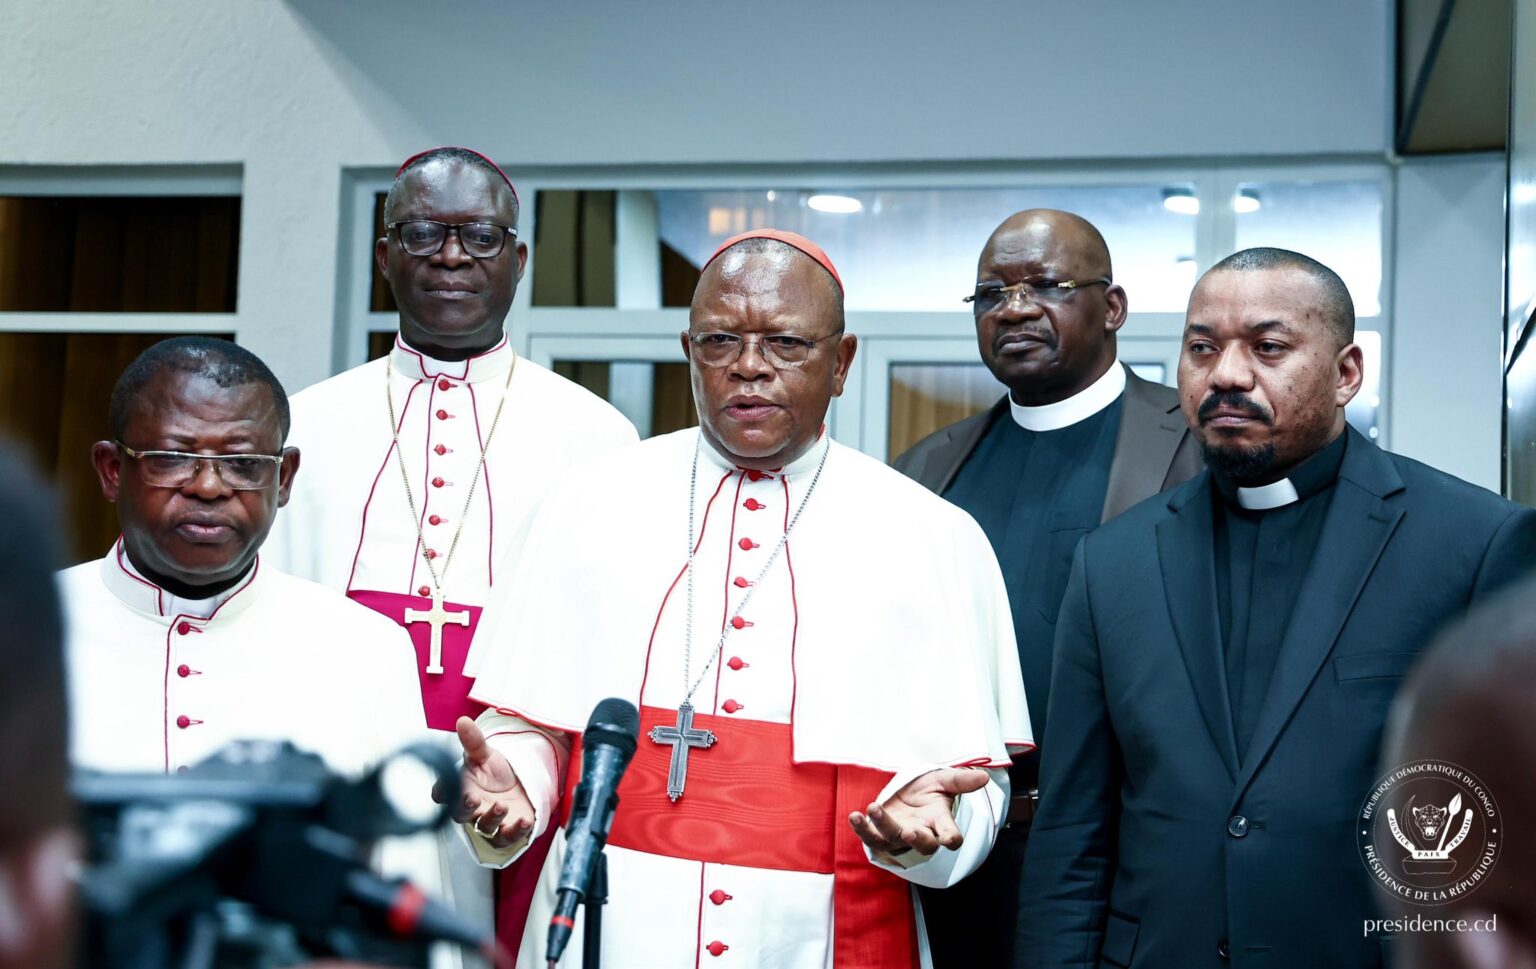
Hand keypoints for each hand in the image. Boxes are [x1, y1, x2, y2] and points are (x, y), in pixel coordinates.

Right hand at [439, 715, 535, 848]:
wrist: (520, 784)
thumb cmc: (496, 773)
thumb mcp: (486, 754)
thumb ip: (474, 741)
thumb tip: (463, 721)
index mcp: (460, 789)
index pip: (443, 794)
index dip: (443, 792)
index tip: (445, 788)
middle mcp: (471, 809)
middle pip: (460, 814)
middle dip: (465, 808)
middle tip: (471, 799)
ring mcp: (489, 822)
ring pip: (485, 827)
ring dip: (492, 818)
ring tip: (502, 805)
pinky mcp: (508, 831)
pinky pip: (508, 837)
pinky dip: (515, 831)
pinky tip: (523, 820)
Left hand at [847, 767, 988, 856]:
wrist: (906, 794)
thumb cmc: (928, 790)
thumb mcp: (943, 780)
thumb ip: (960, 780)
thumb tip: (983, 777)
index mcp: (941, 822)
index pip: (951, 836)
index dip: (951, 839)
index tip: (951, 840)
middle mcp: (922, 833)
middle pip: (922, 844)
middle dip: (916, 840)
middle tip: (909, 832)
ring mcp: (899, 836)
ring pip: (892, 840)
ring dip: (882, 827)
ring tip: (874, 808)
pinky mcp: (880, 835)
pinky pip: (870, 838)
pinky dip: (862, 828)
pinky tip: (855, 816)